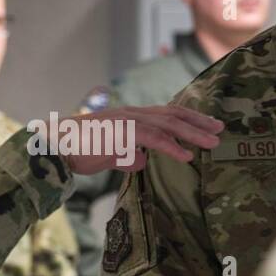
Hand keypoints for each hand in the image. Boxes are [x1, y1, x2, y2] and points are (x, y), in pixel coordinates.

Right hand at [53, 106, 222, 174]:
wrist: (55, 148)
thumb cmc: (77, 151)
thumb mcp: (108, 155)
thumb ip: (127, 156)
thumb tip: (142, 161)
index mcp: (130, 118)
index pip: (166, 115)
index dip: (189, 119)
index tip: (208, 126)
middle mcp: (132, 114)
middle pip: (173, 114)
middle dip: (198, 121)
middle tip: (220, 129)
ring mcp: (127, 121)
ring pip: (167, 124)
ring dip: (192, 133)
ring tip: (212, 143)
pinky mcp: (121, 132)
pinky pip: (152, 139)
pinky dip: (171, 147)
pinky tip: (187, 156)